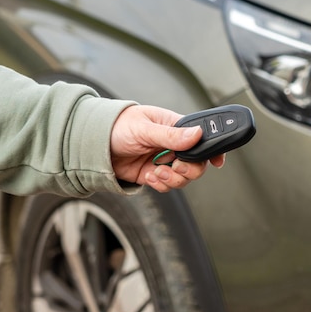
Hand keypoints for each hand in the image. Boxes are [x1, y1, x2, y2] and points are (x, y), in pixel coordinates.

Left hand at [110, 105, 225, 191]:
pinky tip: (149, 176)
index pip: (202, 137)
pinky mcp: (153, 174)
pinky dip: (160, 185)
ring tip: (156, 172)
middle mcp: (173, 145)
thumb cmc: (117, 125)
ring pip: (184, 178)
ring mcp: (164, 160)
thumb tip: (197, 134)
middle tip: (175, 167)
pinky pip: (167, 185)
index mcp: (176, 126)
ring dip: (172, 179)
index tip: (217, 161)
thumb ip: (171, 135)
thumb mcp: (145, 128)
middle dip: (189, 169)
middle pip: (197, 163)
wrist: (93, 144)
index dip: (213, 150)